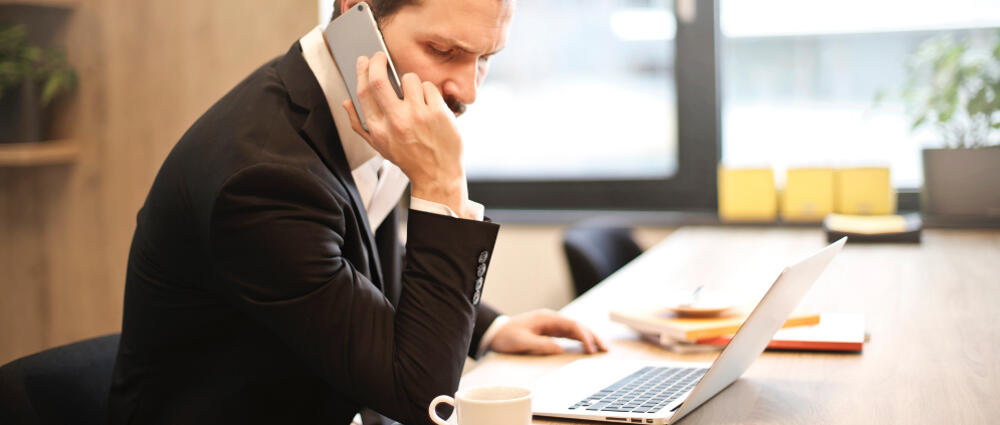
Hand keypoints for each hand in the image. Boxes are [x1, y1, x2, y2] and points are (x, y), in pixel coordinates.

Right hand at [343, 52, 472, 218]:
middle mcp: (396, 121)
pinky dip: (429, 92)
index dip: (362, 71)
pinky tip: (430, 105)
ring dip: (411, 82)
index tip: (365, 61)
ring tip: (415, 96)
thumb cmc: (408, 159)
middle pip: (379, 79)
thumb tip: (346, 102)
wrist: (437, 175)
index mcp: (378, 129)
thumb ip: (359, 124)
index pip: (364, 92)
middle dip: (378, 61)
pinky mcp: (438, 112)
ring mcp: (418, 115)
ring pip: (409, 79)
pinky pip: (429, 87)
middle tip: (381, 56)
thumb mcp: (379, 145)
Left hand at [489, 309, 608, 354]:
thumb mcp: (522, 342)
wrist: (495, 332)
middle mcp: (551, 319)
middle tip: (605, 349)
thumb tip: (560, 349)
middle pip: (577, 326)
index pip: (572, 325)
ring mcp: (551, 324)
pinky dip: (579, 340)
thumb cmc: (506, 336)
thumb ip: (541, 345)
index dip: (584, 337)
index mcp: (547, 318)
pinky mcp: (549, 331)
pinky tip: (587, 347)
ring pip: (575, 330)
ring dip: (588, 338)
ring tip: (601, 349)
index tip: (591, 349)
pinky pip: (568, 334)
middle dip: (593, 336)